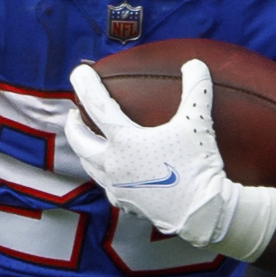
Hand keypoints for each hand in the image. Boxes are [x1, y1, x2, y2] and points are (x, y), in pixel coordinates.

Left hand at [62, 61, 268, 253]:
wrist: (202, 212)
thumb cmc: (197, 165)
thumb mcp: (197, 123)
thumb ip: (196, 90)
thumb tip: (196, 63)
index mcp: (124, 141)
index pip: (98, 106)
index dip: (86, 85)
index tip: (78, 72)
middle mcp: (113, 164)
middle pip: (80, 142)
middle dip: (73, 125)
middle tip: (74, 114)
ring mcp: (117, 187)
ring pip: (89, 166)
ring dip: (84, 151)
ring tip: (89, 142)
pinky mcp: (126, 204)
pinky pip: (107, 187)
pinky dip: (105, 174)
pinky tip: (114, 173)